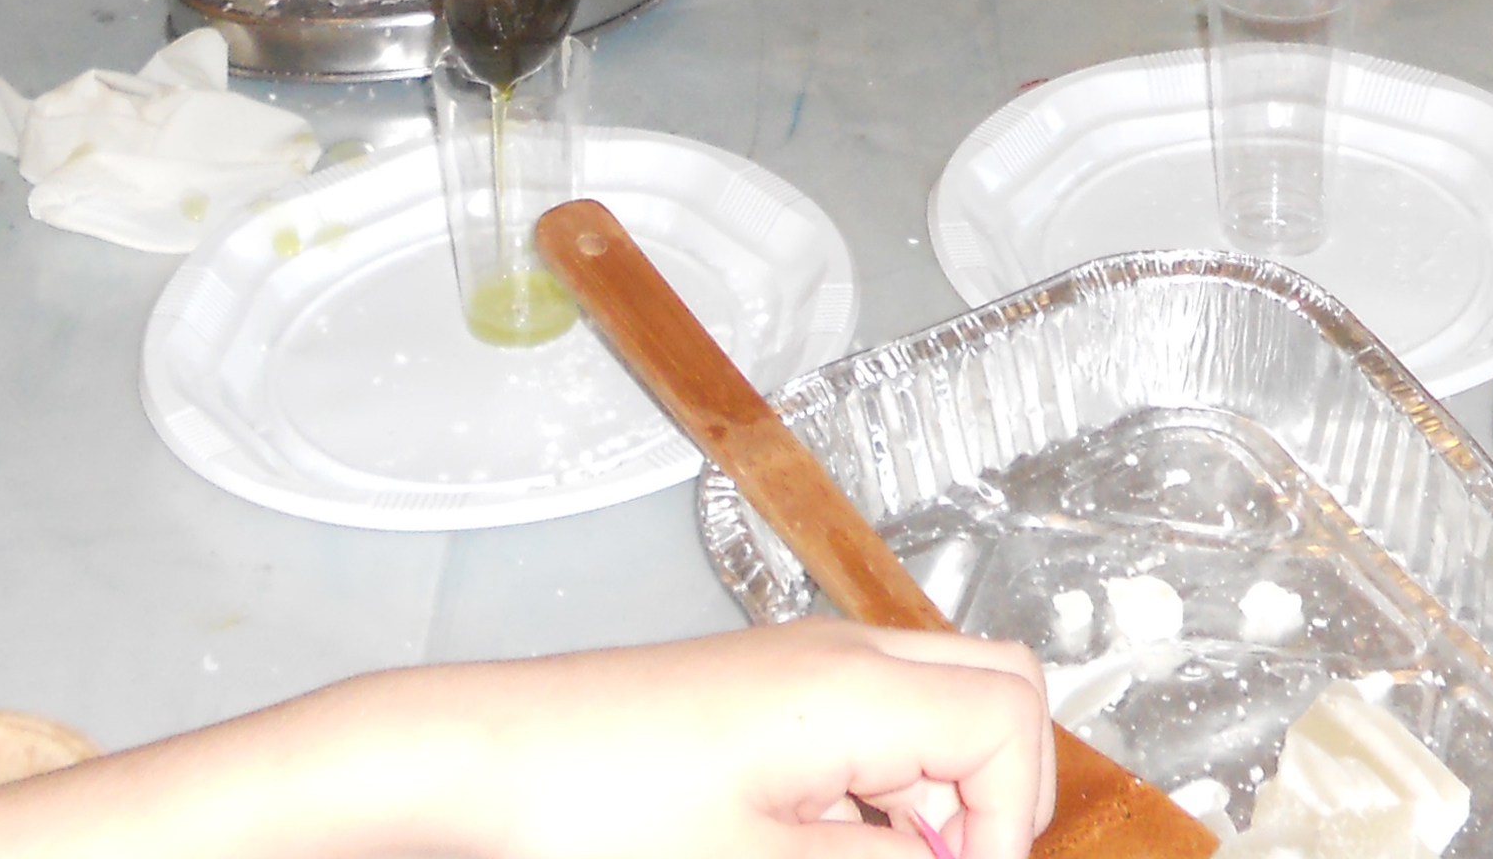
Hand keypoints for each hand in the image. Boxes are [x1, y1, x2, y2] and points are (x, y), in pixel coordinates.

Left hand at [437, 622, 1056, 858]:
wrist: (483, 759)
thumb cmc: (595, 808)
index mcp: (856, 687)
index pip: (1009, 720)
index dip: (1009, 819)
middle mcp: (844, 654)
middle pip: (997, 685)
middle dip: (997, 788)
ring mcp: (806, 664)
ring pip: (938, 701)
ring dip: (937, 788)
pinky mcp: (769, 688)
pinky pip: (875, 716)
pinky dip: (885, 778)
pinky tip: (827, 839)